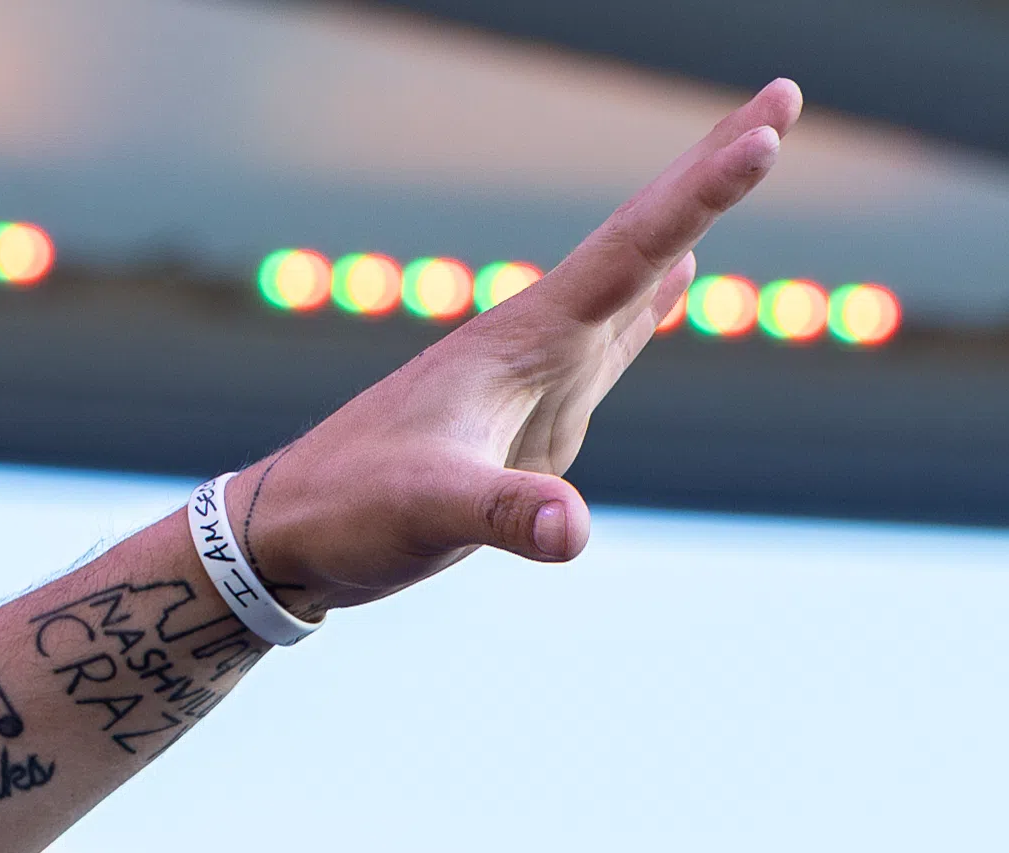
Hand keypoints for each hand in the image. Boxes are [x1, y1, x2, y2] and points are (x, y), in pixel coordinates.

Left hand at [232, 79, 804, 614]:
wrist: (296, 530)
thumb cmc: (349, 510)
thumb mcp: (425, 510)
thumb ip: (500, 514)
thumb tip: (572, 529)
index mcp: (518, 341)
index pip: (628, 252)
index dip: (700, 194)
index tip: (768, 131)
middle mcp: (534, 343)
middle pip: (639, 241)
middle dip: (707, 172)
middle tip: (782, 97)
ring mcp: (536, 377)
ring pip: (629, 282)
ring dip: (688, 225)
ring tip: (742, 160)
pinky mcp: (534, 416)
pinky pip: (612, 340)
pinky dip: (654, 303)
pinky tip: (675, 284)